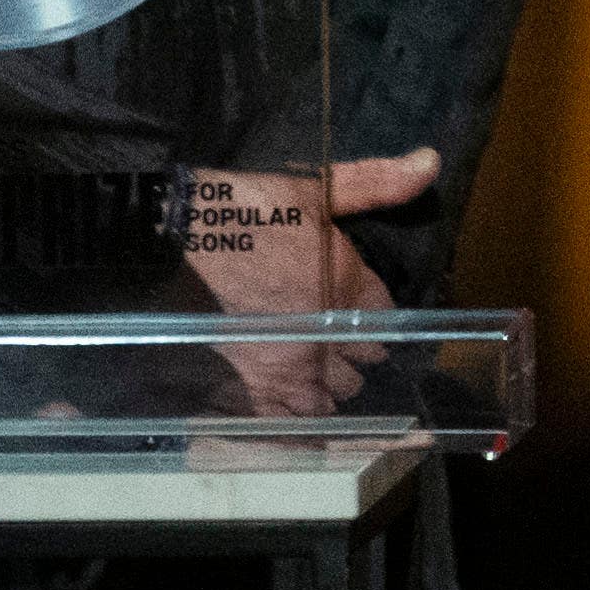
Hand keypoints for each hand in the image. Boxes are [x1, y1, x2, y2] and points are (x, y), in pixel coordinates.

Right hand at [180, 149, 436, 416]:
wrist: (159, 242)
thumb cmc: (236, 210)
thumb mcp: (311, 188)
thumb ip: (376, 183)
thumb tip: (430, 162)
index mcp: (349, 290)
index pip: (384, 321)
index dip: (369, 314)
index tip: (351, 308)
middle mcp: (325, 340)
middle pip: (359, 367)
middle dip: (348, 354)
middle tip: (321, 336)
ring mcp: (284, 374)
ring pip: (326, 400)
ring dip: (319, 387)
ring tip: (296, 366)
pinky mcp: (245, 397)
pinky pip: (286, 426)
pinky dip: (288, 419)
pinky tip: (280, 405)